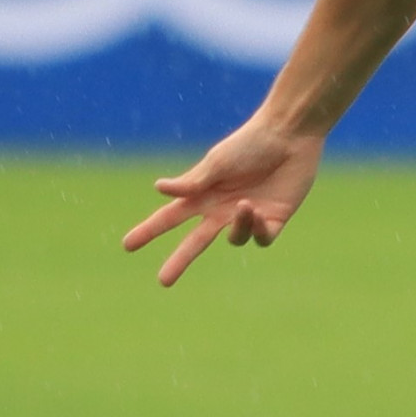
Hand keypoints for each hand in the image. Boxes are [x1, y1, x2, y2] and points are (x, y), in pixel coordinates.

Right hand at [123, 117, 325, 286]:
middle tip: (163, 282)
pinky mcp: (273, 220)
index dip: (149, 231)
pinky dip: (257, 229)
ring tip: (246, 204)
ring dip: (238, 227)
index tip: (127, 245)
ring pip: (235, 239)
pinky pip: (261, 238)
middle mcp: (222, 209)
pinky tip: (259, 209)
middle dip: (179, 260)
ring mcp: (247, 216)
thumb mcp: (218, 162)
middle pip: (195, 242)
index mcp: (204, 194)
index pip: (170, 217)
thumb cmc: (250, 143)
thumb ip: (192, 182)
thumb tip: (158, 188)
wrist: (288, 135)